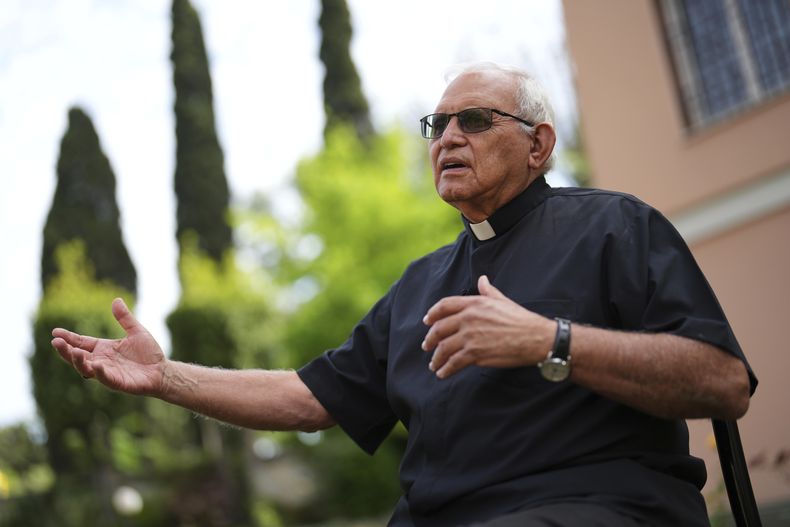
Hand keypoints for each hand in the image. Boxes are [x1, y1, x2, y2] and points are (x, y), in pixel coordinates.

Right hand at [51, 298, 165, 395]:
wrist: (163, 371)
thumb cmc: (149, 353)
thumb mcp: (137, 331)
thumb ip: (125, 318)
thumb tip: (116, 300)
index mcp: (104, 348)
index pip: (81, 342)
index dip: (68, 338)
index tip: (55, 332)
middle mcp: (102, 360)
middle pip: (78, 356)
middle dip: (66, 350)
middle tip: (56, 342)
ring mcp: (108, 372)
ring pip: (87, 369)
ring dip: (78, 361)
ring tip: (74, 352)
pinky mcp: (117, 382)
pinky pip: (105, 378)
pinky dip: (100, 372)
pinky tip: (96, 365)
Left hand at [421, 275, 553, 377]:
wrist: (534, 337)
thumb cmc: (521, 319)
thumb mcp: (502, 300)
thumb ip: (488, 291)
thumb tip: (482, 280)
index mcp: (474, 303)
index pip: (444, 305)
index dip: (432, 314)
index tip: (427, 321)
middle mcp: (468, 318)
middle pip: (439, 329)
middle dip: (430, 339)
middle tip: (426, 346)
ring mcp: (470, 337)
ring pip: (444, 348)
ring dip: (436, 358)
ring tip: (434, 364)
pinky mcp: (474, 353)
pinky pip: (453, 362)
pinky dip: (445, 369)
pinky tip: (443, 373)